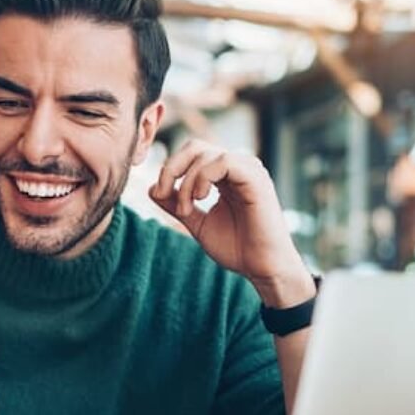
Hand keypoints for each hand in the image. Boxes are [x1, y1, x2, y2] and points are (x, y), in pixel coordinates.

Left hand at [149, 139, 312, 306]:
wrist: (262, 268)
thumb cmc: (236, 248)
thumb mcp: (198, 224)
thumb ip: (177, 205)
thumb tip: (152, 189)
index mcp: (224, 176)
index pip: (191, 154)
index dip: (170, 169)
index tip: (160, 194)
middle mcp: (237, 168)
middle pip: (195, 146)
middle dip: (172, 168)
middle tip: (164, 193)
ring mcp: (248, 170)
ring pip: (206, 153)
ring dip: (187, 181)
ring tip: (187, 209)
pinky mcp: (256, 177)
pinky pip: (224, 161)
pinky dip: (204, 177)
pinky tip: (201, 198)